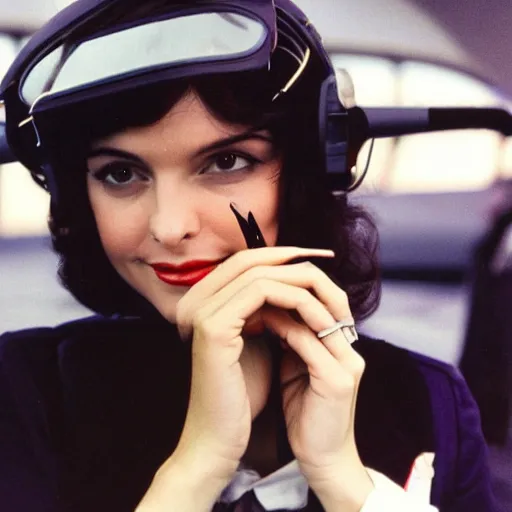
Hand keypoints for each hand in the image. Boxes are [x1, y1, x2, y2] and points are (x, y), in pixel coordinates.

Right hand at [173, 247, 334, 477]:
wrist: (222, 436)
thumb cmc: (243, 391)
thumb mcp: (258, 338)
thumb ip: (266, 308)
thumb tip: (293, 281)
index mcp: (201, 301)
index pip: (243, 260)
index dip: (281, 254)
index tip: (317, 258)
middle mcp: (193, 299)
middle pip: (250, 258)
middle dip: (295, 259)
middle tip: (329, 264)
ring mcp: (200, 310)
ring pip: (259, 273)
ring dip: (301, 283)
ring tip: (329, 301)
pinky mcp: (213, 326)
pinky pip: (262, 292)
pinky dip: (296, 299)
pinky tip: (318, 317)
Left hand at [259, 262, 372, 508]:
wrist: (320, 458)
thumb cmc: (304, 412)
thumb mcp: (297, 366)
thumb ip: (292, 337)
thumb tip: (270, 308)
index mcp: (342, 342)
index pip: (325, 294)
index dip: (293, 280)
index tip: (258, 277)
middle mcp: (350, 347)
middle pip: (328, 293)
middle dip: (290, 280)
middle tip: (256, 275)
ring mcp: (347, 361)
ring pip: (316, 312)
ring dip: (282, 299)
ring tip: (253, 292)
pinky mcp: (337, 379)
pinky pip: (306, 341)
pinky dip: (281, 327)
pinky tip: (256, 321)